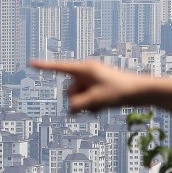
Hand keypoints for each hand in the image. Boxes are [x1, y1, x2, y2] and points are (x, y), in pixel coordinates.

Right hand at [30, 59, 144, 113]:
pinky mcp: (98, 87)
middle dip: (78, 100)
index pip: (60, 67)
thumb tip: (70, 109)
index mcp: (85, 68)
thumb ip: (78, 105)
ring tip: (102, 105)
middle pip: (69, 90)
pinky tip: (103, 107)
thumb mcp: (96, 101)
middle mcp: (87, 72)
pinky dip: (92, 106)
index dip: (44, 67)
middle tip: (95, 103)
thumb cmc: (120, 92)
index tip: (30, 63)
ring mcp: (92, 80)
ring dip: (86, 105)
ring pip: (78, 97)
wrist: (141, 91)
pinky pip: (86, 99)